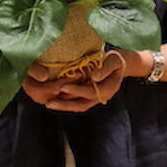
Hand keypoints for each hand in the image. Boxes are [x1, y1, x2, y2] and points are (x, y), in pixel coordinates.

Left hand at [24, 50, 138, 111]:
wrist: (118, 65)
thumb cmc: (116, 60)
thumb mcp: (114, 61)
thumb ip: (105, 69)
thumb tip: (93, 78)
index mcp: (108, 89)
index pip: (91, 92)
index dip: (77, 90)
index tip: (63, 86)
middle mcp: (100, 97)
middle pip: (81, 104)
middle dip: (65, 104)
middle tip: (49, 102)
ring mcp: (93, 98)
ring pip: (77, 106)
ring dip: (63, 106)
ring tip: (48, 103)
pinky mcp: (87, 96)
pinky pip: (75, 102)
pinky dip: (64, 102)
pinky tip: (53, 99)